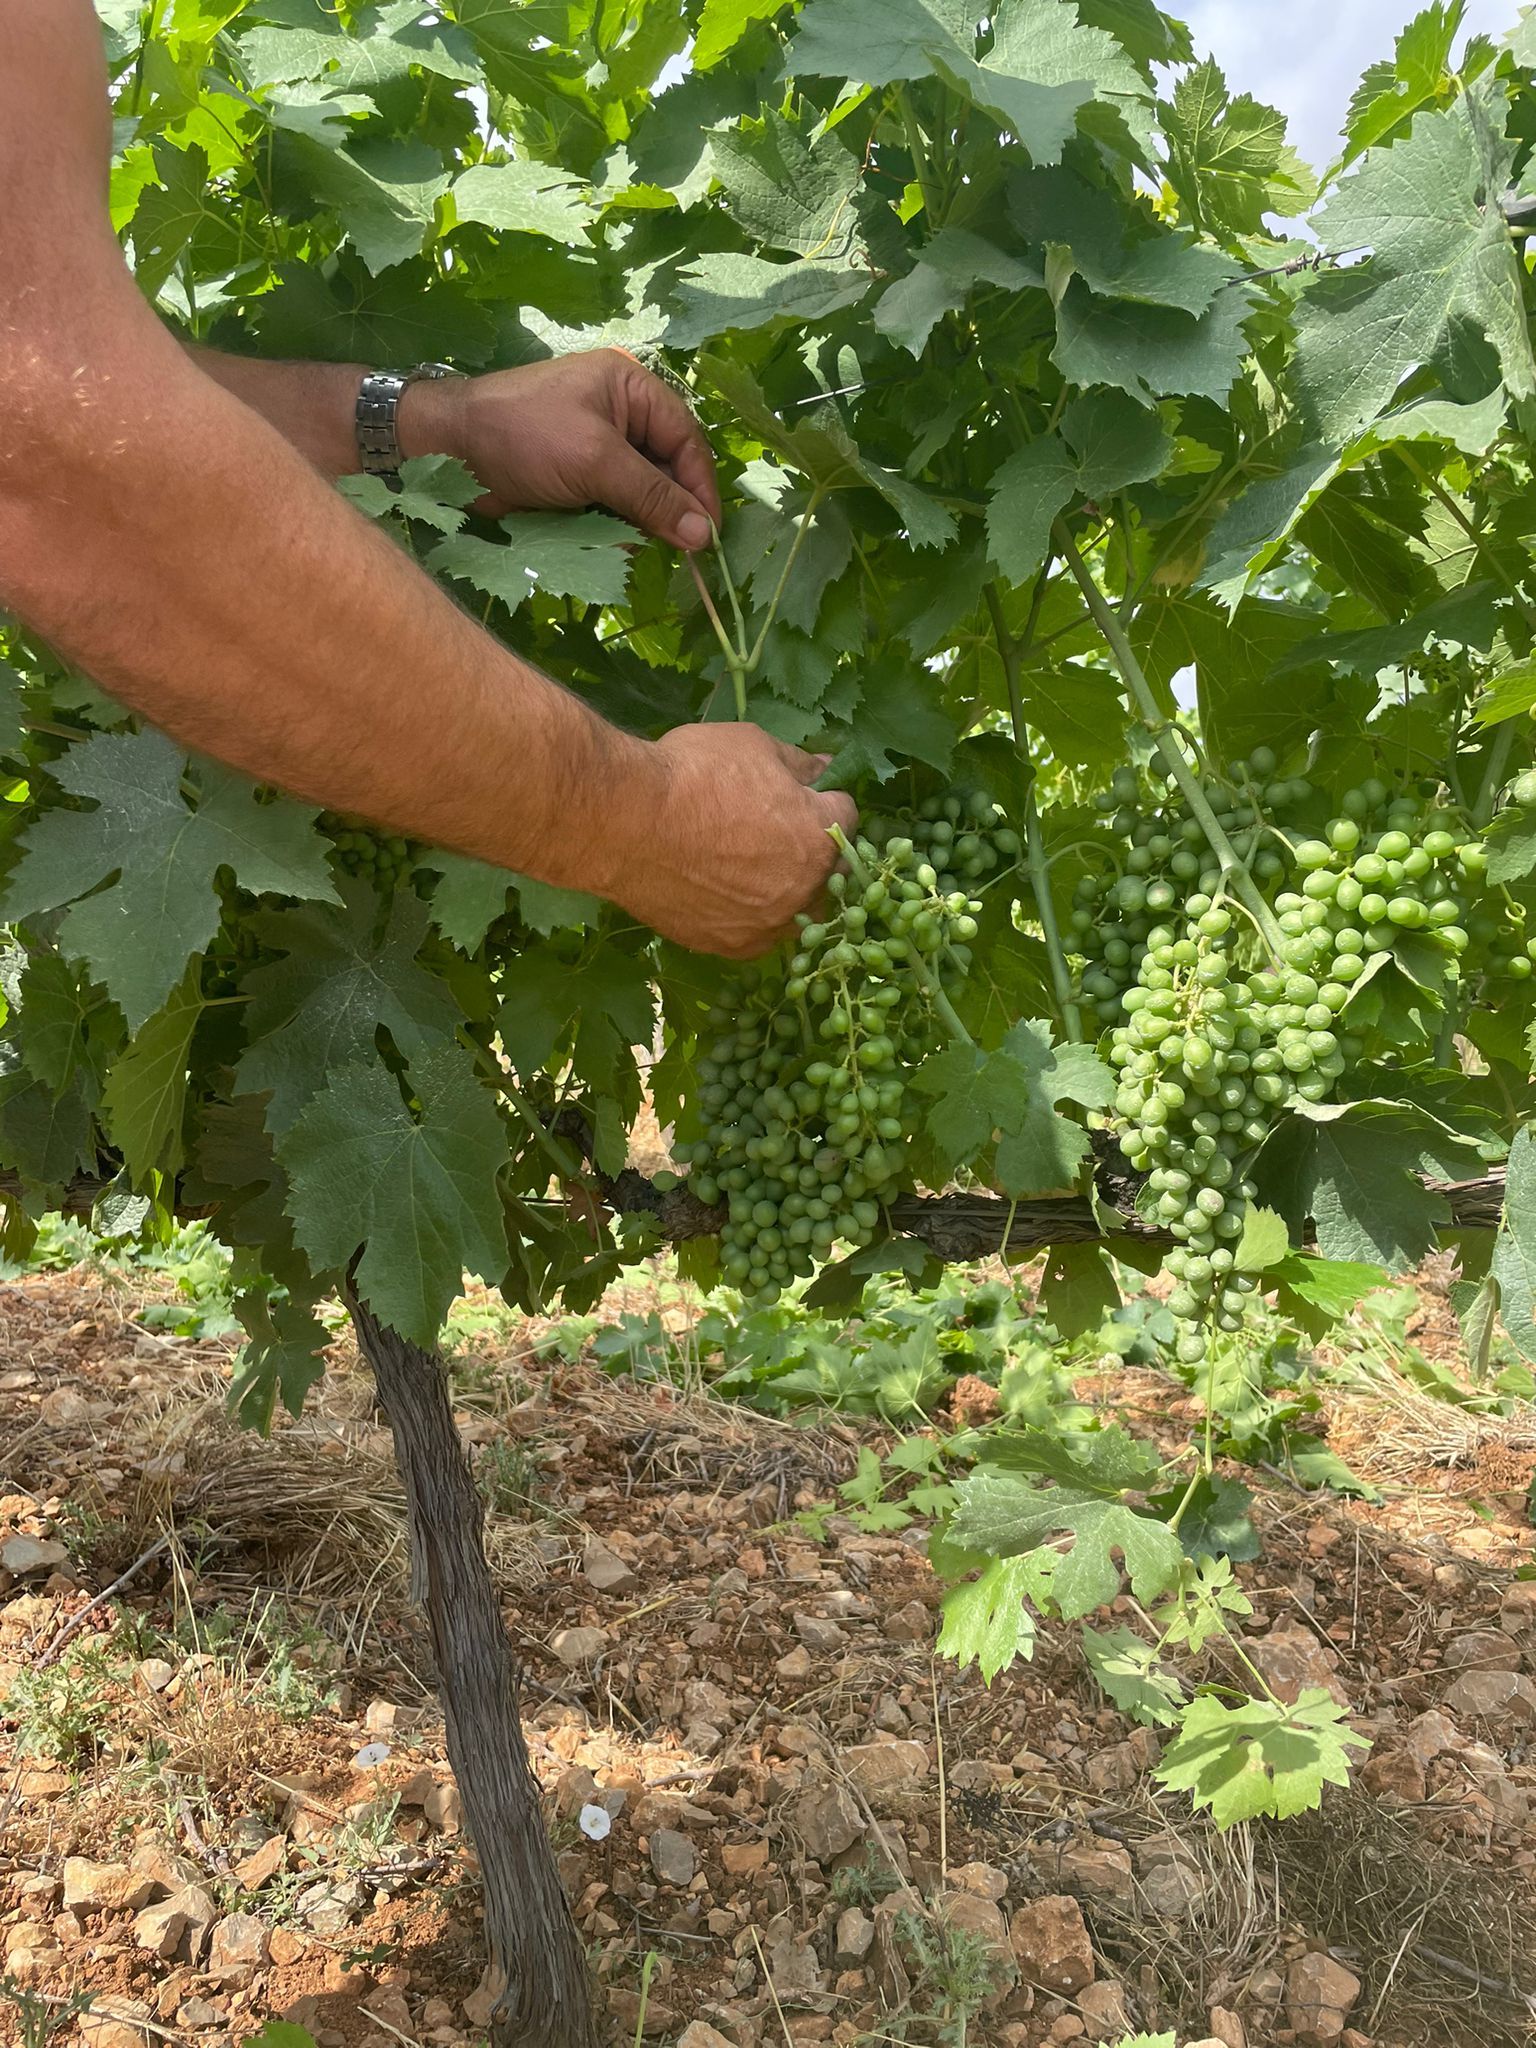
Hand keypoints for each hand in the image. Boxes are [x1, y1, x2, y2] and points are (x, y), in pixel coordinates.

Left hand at [404, 348, 720, 550]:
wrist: (448, 449)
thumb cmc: (523, 435)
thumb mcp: (594, 460)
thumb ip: (651, 496)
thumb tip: (703, 535)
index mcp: (631, 389)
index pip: (686, 439)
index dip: (699, 488)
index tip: (707, 535)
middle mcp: (620, 416)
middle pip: (667, 471)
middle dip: (665, 509)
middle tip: (668, 547)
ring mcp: (597, 449)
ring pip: (641, 496)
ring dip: (636, 523)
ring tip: (619, 539)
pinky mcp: (577, 480)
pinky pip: (612, 508)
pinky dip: (611, 528)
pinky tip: (599, 540)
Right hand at [606, 725, 857, 958]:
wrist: (625, 824)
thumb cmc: (693, 775)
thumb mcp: (752, 746)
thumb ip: (797, 762)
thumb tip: (824, 766)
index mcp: (820, 836)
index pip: (846, 816)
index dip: (822, 801)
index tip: (798, 795)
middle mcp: (804, 889)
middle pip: (830, 873)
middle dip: (814, 852)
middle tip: (775, 833)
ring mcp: (767, 924)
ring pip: (797, 912)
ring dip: (786, 892)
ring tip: (751, 869)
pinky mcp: (730, 945)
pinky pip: (755, 934)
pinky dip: (747, 916)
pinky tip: (722, 893)